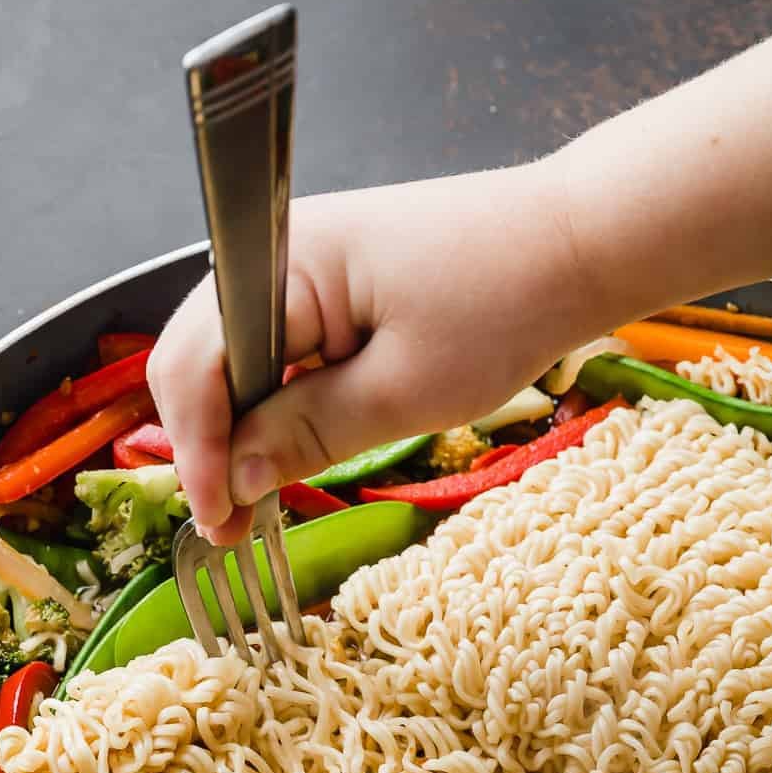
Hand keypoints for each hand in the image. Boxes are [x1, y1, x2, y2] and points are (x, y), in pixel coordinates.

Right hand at [147, 162, 595, 541]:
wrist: (577, 244)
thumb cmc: (504, 305)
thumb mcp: (403, 392)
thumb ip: (306, 433)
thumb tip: (234, 480)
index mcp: (283, 265)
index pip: (194, 364)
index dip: (197, 452)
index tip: (217, 522)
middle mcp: (276, 255)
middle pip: (199, 361)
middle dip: (209, 447)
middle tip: (231, 527)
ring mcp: (300, 267)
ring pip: (234, 362)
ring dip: (240, 432)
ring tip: (256, 505)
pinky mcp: (328, 286)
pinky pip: (277, 352)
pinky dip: (276, 405)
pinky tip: (287, 453)